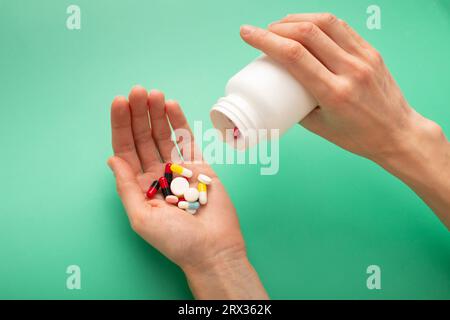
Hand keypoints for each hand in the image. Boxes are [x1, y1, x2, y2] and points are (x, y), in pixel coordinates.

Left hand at [108, 86, 267, 298]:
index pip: (126, 149)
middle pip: (144, 137)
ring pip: (164, 135)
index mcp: (140, 186)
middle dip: (139, 114)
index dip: (121, 126)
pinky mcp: (200, 166)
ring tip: (153, 93)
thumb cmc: (176, 240)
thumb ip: (126, 187)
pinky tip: (171, 106)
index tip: (119, 103)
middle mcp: (157, 174)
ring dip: (157, 114)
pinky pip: (188, 141)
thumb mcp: (141, 217)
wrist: (213, 249)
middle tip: (137, 91)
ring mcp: (179, 168)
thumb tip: (112, 159)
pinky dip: (180, 123)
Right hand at [240, 13, 449, 228]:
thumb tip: (277, 89)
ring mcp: (364, 58)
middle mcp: (350, 71)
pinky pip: (342, 27)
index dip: (265, 40)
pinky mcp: (371, 52)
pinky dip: (319, 22)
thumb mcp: (319, 127)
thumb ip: (295, 106)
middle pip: (308, 33)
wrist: (397, 134)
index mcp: (334, 93)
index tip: (247, 33)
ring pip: (326, 22)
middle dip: (278, 27)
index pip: (294, 56)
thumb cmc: (358, 136)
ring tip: (283, 25)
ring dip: (298, 19)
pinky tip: (308, 26)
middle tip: (264, 32)